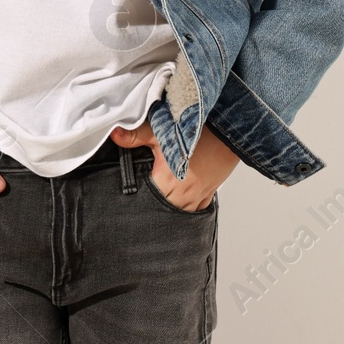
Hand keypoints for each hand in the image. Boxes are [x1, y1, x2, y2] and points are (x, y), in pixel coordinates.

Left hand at [110, 121, 237, 212]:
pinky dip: (189, 209)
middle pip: (164, 210)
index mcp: (169, 180)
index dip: (138, 203)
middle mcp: (184, 192)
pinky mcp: (209, 191)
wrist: (229, 131)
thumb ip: (136, 135)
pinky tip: (181, 207)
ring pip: (181, 213)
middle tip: (141, 209)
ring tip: (159, 210)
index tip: (130, 205)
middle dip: (153, 209)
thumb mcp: (161, 130)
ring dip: (171, 211)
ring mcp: (198, 193)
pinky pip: (198, 209)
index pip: (149, 201)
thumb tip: (114, 134)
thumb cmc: (198, 131)